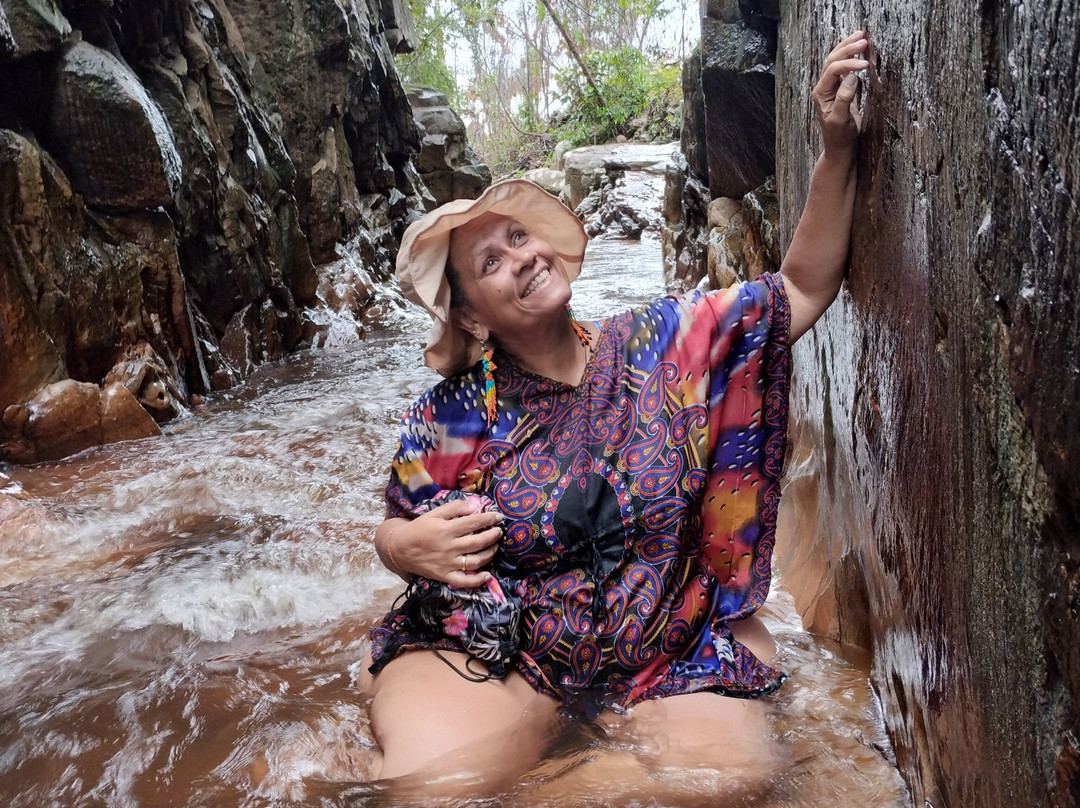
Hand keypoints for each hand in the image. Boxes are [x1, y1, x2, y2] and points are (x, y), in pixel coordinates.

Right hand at [383, 499, 502, 587]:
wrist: (399, 548)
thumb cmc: (419, 528)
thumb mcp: (434, 513)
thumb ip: (454, 508)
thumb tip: (474, 508)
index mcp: (447, 529)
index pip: (474, 522)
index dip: (489, 519)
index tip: (498, 517)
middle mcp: (450, 547)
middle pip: (478, 542)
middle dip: (493, 536)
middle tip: (499, 531)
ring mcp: (448, 563)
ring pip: (475, 561)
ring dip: (489, 554)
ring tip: (495, 547)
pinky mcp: (445, 576)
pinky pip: (464, 581)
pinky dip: (477, 581)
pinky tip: (487, 575)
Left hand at [812, 31, 868, 156]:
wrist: (840, 146)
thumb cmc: (839, 136)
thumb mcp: (841, 119)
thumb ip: (844, 98)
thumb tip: (852, 77)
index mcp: (820, 93)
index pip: (833, 70)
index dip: (849, 64)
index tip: (865, 65)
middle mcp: (823, 87)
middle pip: (833, 60)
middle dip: (848, 48)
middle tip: (864, 40)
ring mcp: (831, 87)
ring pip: (836, 61)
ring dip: (848, 48)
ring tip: (862, 37)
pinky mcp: (839, 89)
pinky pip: (843, 68)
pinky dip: (851, 57)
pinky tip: (859, 51)